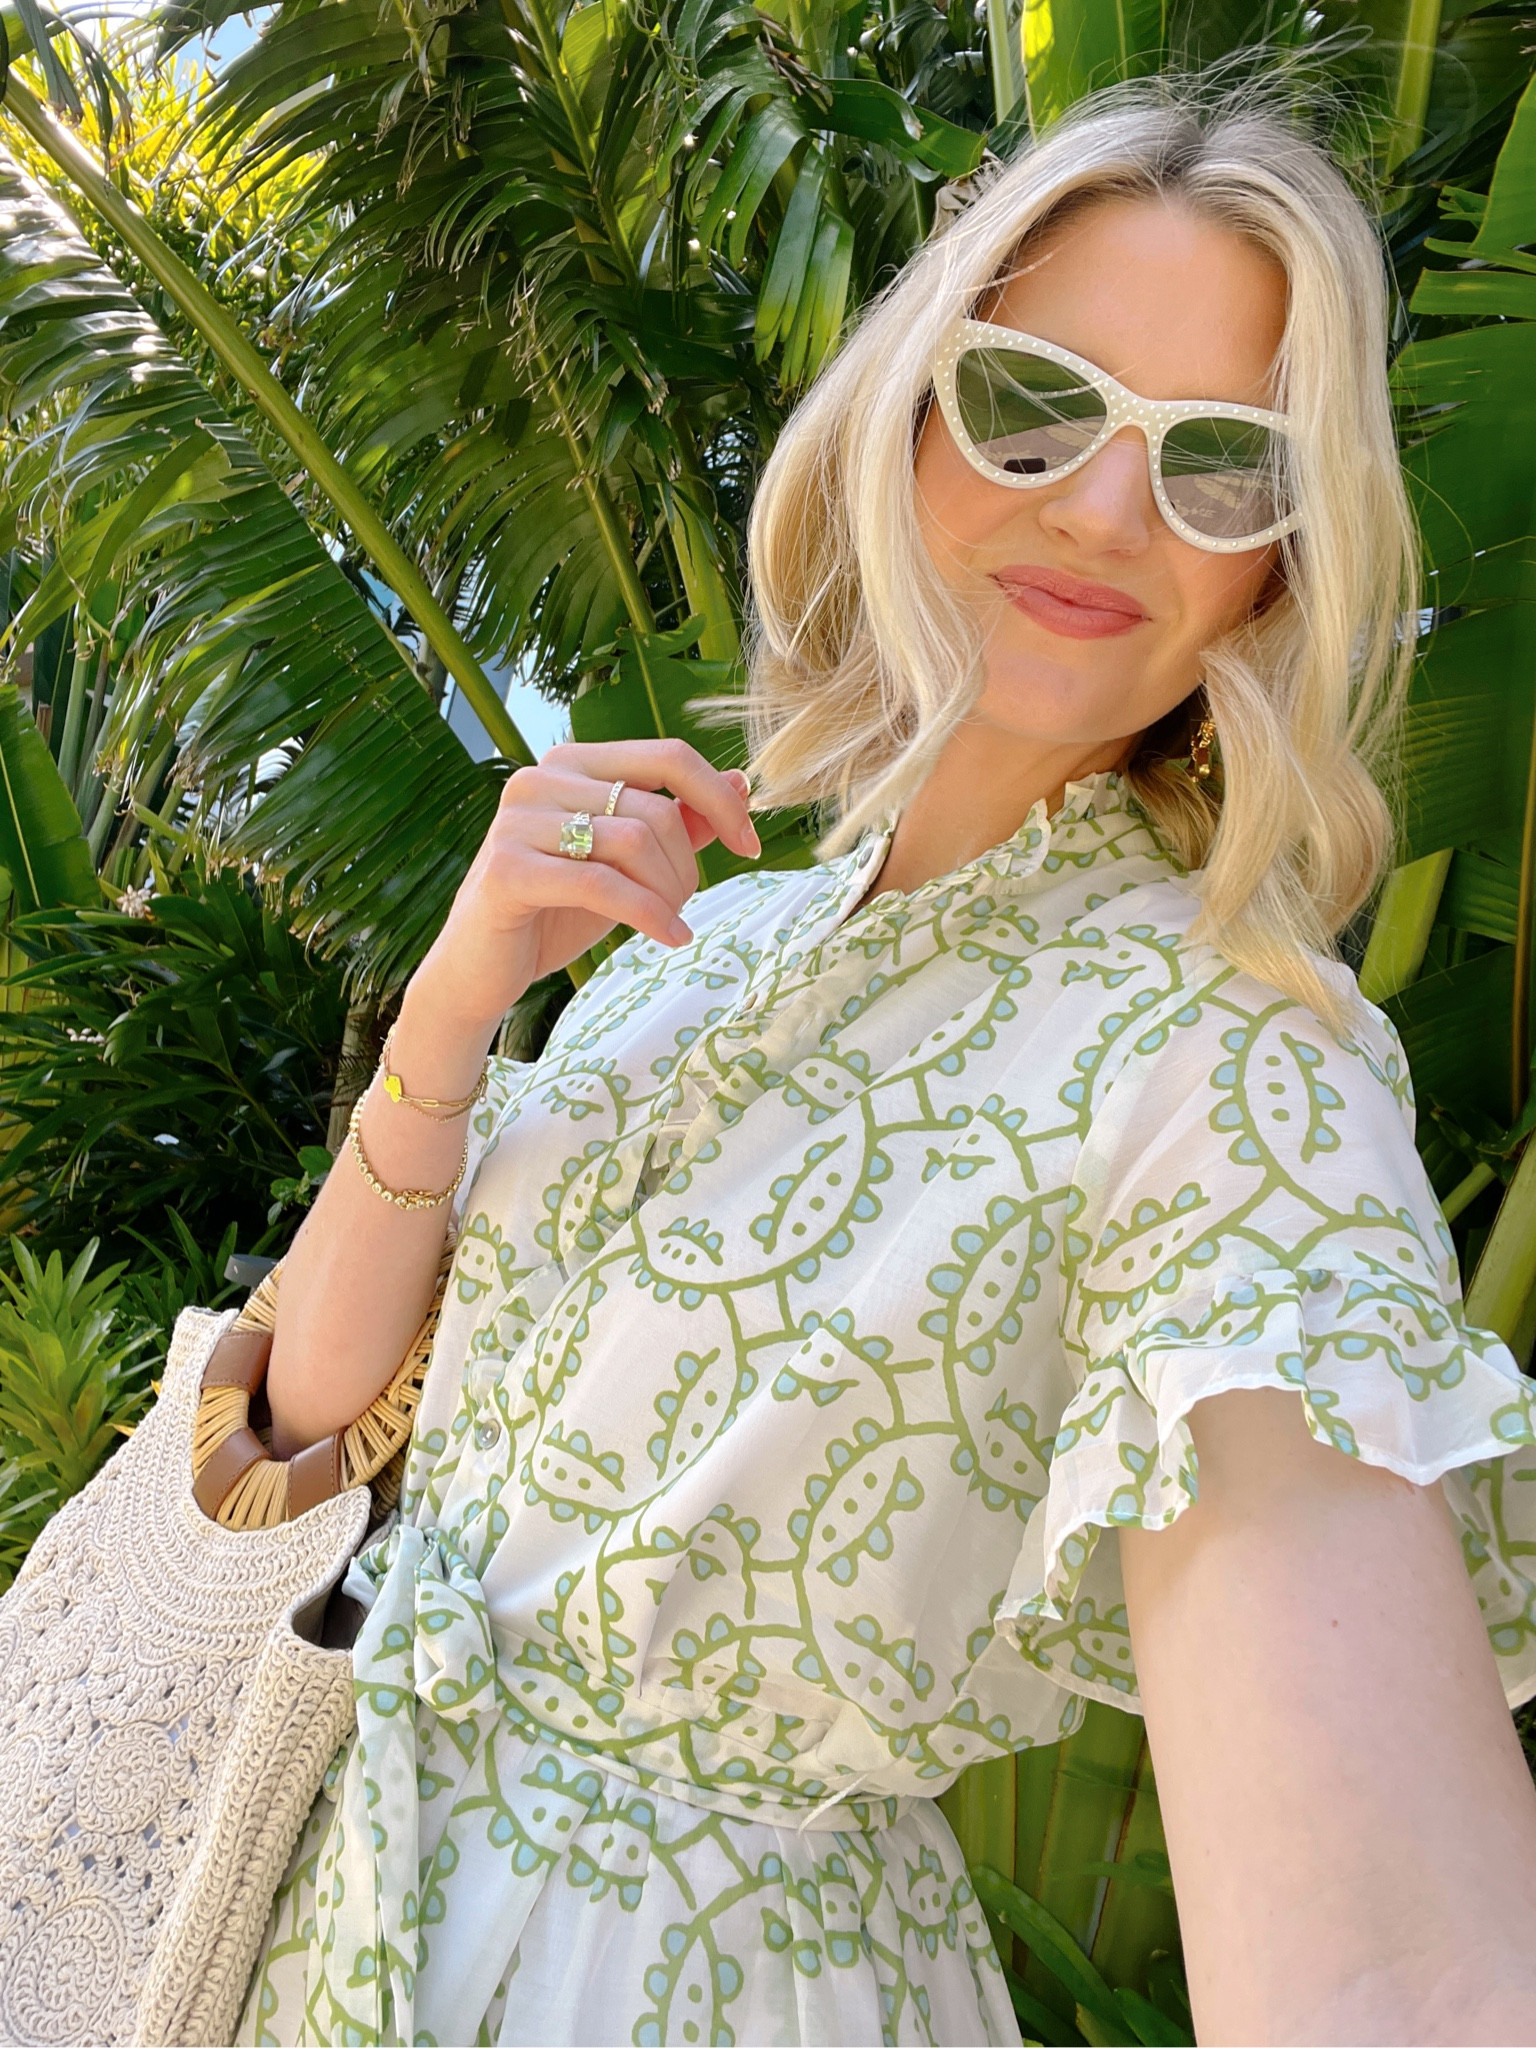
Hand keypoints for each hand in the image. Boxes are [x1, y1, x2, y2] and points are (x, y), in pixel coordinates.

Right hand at [404, 739, 759, 1041]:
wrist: (481, 970)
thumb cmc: (556, 911)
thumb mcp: (628, 864)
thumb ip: (678, 822)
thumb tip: (740, 782)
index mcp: (572, 763)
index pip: (668, 756)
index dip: (719, 799)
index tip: (748, 845)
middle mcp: (540, 778)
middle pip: (658, 808)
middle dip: (688, 865)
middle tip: (683, 906)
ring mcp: (518, 820)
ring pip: (636, 841)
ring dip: (670, 893)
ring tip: (668, 922)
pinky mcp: (509, 870)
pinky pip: (604, 884)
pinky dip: (650, 914)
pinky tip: (671, 938)